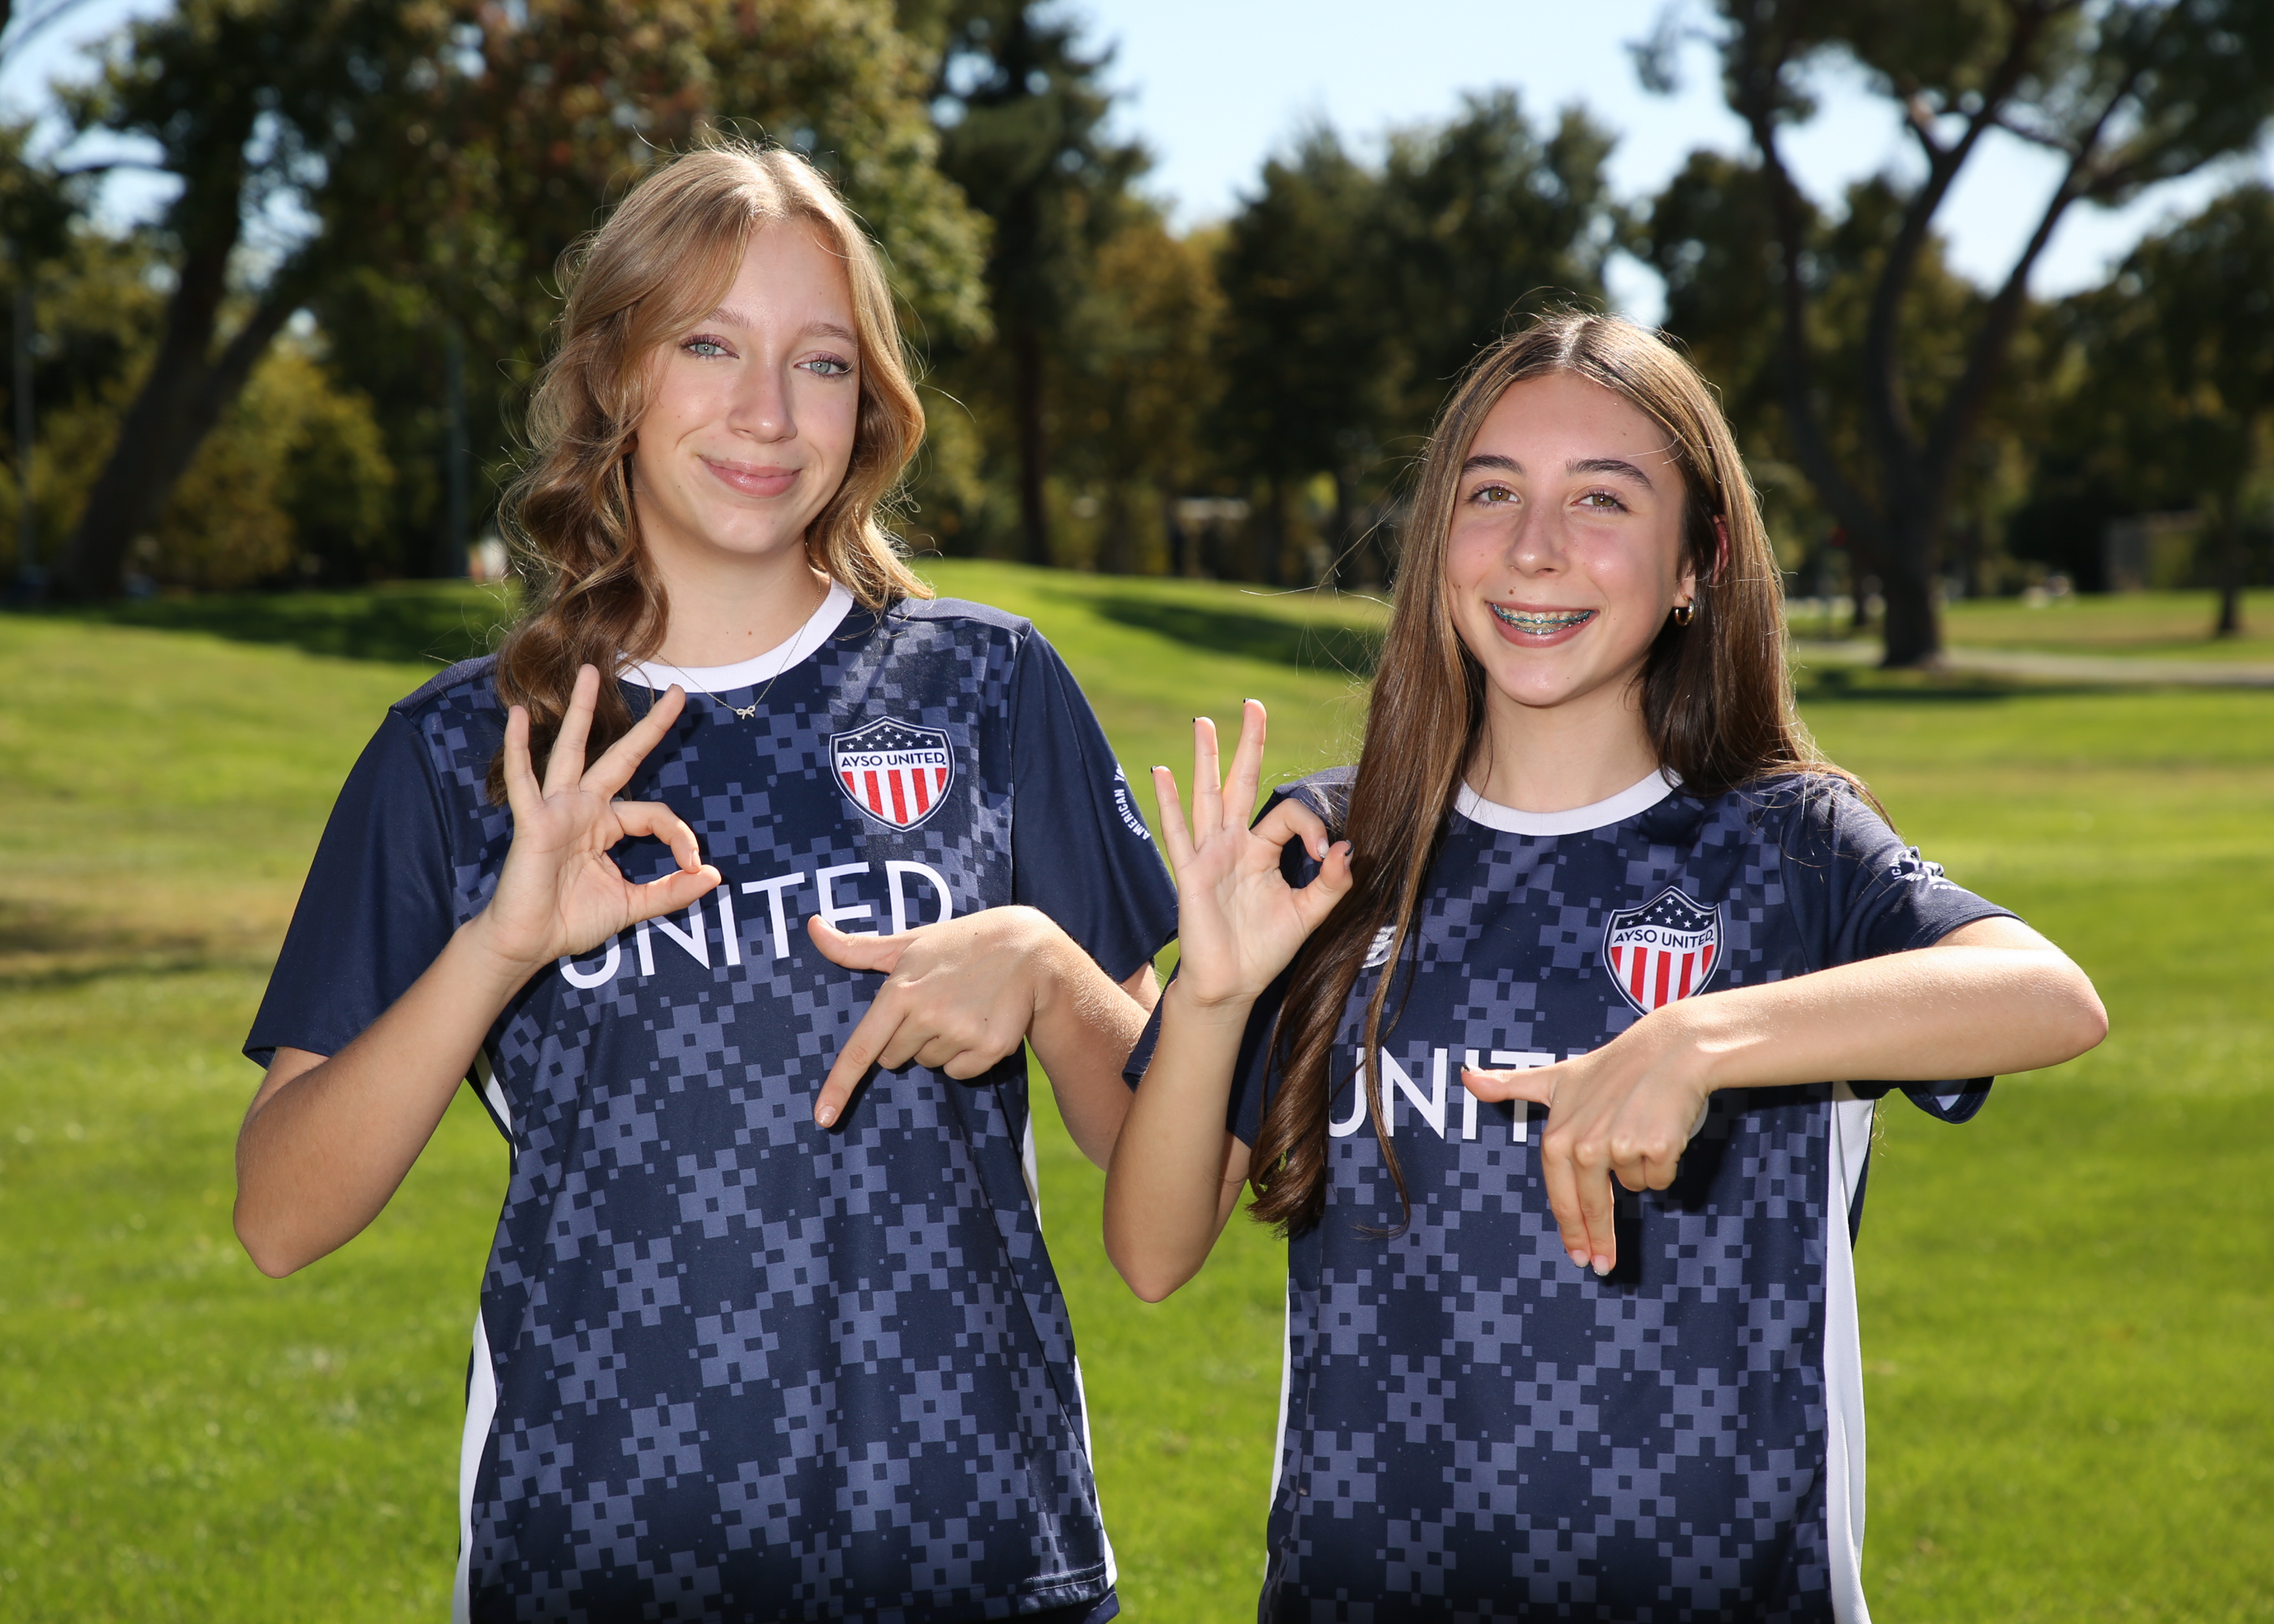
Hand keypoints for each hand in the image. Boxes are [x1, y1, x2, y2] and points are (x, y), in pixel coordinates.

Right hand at [475, 664, 720, 975]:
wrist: (528, 943)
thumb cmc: (570, 920)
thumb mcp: (632, 906)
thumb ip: (671, 893)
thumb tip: (715, 878)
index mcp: (608, 825)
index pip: (656, 814)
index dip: (681, 837)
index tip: (694, 866)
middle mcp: (584, 808)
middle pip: (622, 758)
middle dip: (650, 727)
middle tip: (677, 692)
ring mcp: (557, 811)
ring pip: (573, 751)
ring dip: (581, 711)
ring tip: (590, 672)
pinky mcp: (533, 823)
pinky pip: (525, 781)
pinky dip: (519, 748)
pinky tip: (519, 716)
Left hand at [807, 907, 1060, 1126]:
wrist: (1027, 948)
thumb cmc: (959, 944)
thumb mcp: (908, 943)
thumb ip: (856, 947)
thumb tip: (810, 927)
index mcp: (900, 990)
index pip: (861, 1048)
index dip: (838, 1086)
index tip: (823, 1118)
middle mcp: (927, 1014)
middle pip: (894, 1058)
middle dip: (906, 1039)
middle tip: (936, 1003)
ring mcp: (960, 1033)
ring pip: (929, 1064)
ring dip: (939, 1045)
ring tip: (963, 1007)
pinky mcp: (989, 1048)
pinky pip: (959, 1072)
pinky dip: (966, 1057)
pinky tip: (981, 1023)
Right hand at [1150, 700, 1352, 1011]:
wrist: (1231, 985)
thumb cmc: (1265, 950)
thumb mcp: (1308, 915)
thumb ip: (1332, 884)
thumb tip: (1349, 849)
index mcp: (1261, 850)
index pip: (1286, 815)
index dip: (1312, 826)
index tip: (1325, 855)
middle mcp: (1234, 845)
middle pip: (1241, 784)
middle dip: (1248, 744)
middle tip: (1254, 705)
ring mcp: (1209, 856)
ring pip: (1208, 796)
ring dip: (1206, 759)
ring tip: (1203, 723)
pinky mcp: (1191, 873)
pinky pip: (1179, 832)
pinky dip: (1169, 802)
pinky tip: (1162, 772)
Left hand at [1462, 1010, 1710, 1274]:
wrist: (1671, 1049)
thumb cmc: (1613, 1067)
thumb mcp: (1557, 1077)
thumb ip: (1511, 1085)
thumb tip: (1467, 1077)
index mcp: (1558, 1137)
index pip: (1561, 1198)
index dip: (1571, 1231)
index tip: (1577, 1256)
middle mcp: (1585, 1145)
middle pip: (1593, 1207)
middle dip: (1599, 1241)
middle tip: (1603, 1265)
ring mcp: (1620, 1147)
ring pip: (1634, 1186)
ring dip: (1640, 1167)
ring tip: (1640, 1127)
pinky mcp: (1656, 1147)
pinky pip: (1660, 1178)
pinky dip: (1663, 1161)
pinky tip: (1662, 1130)